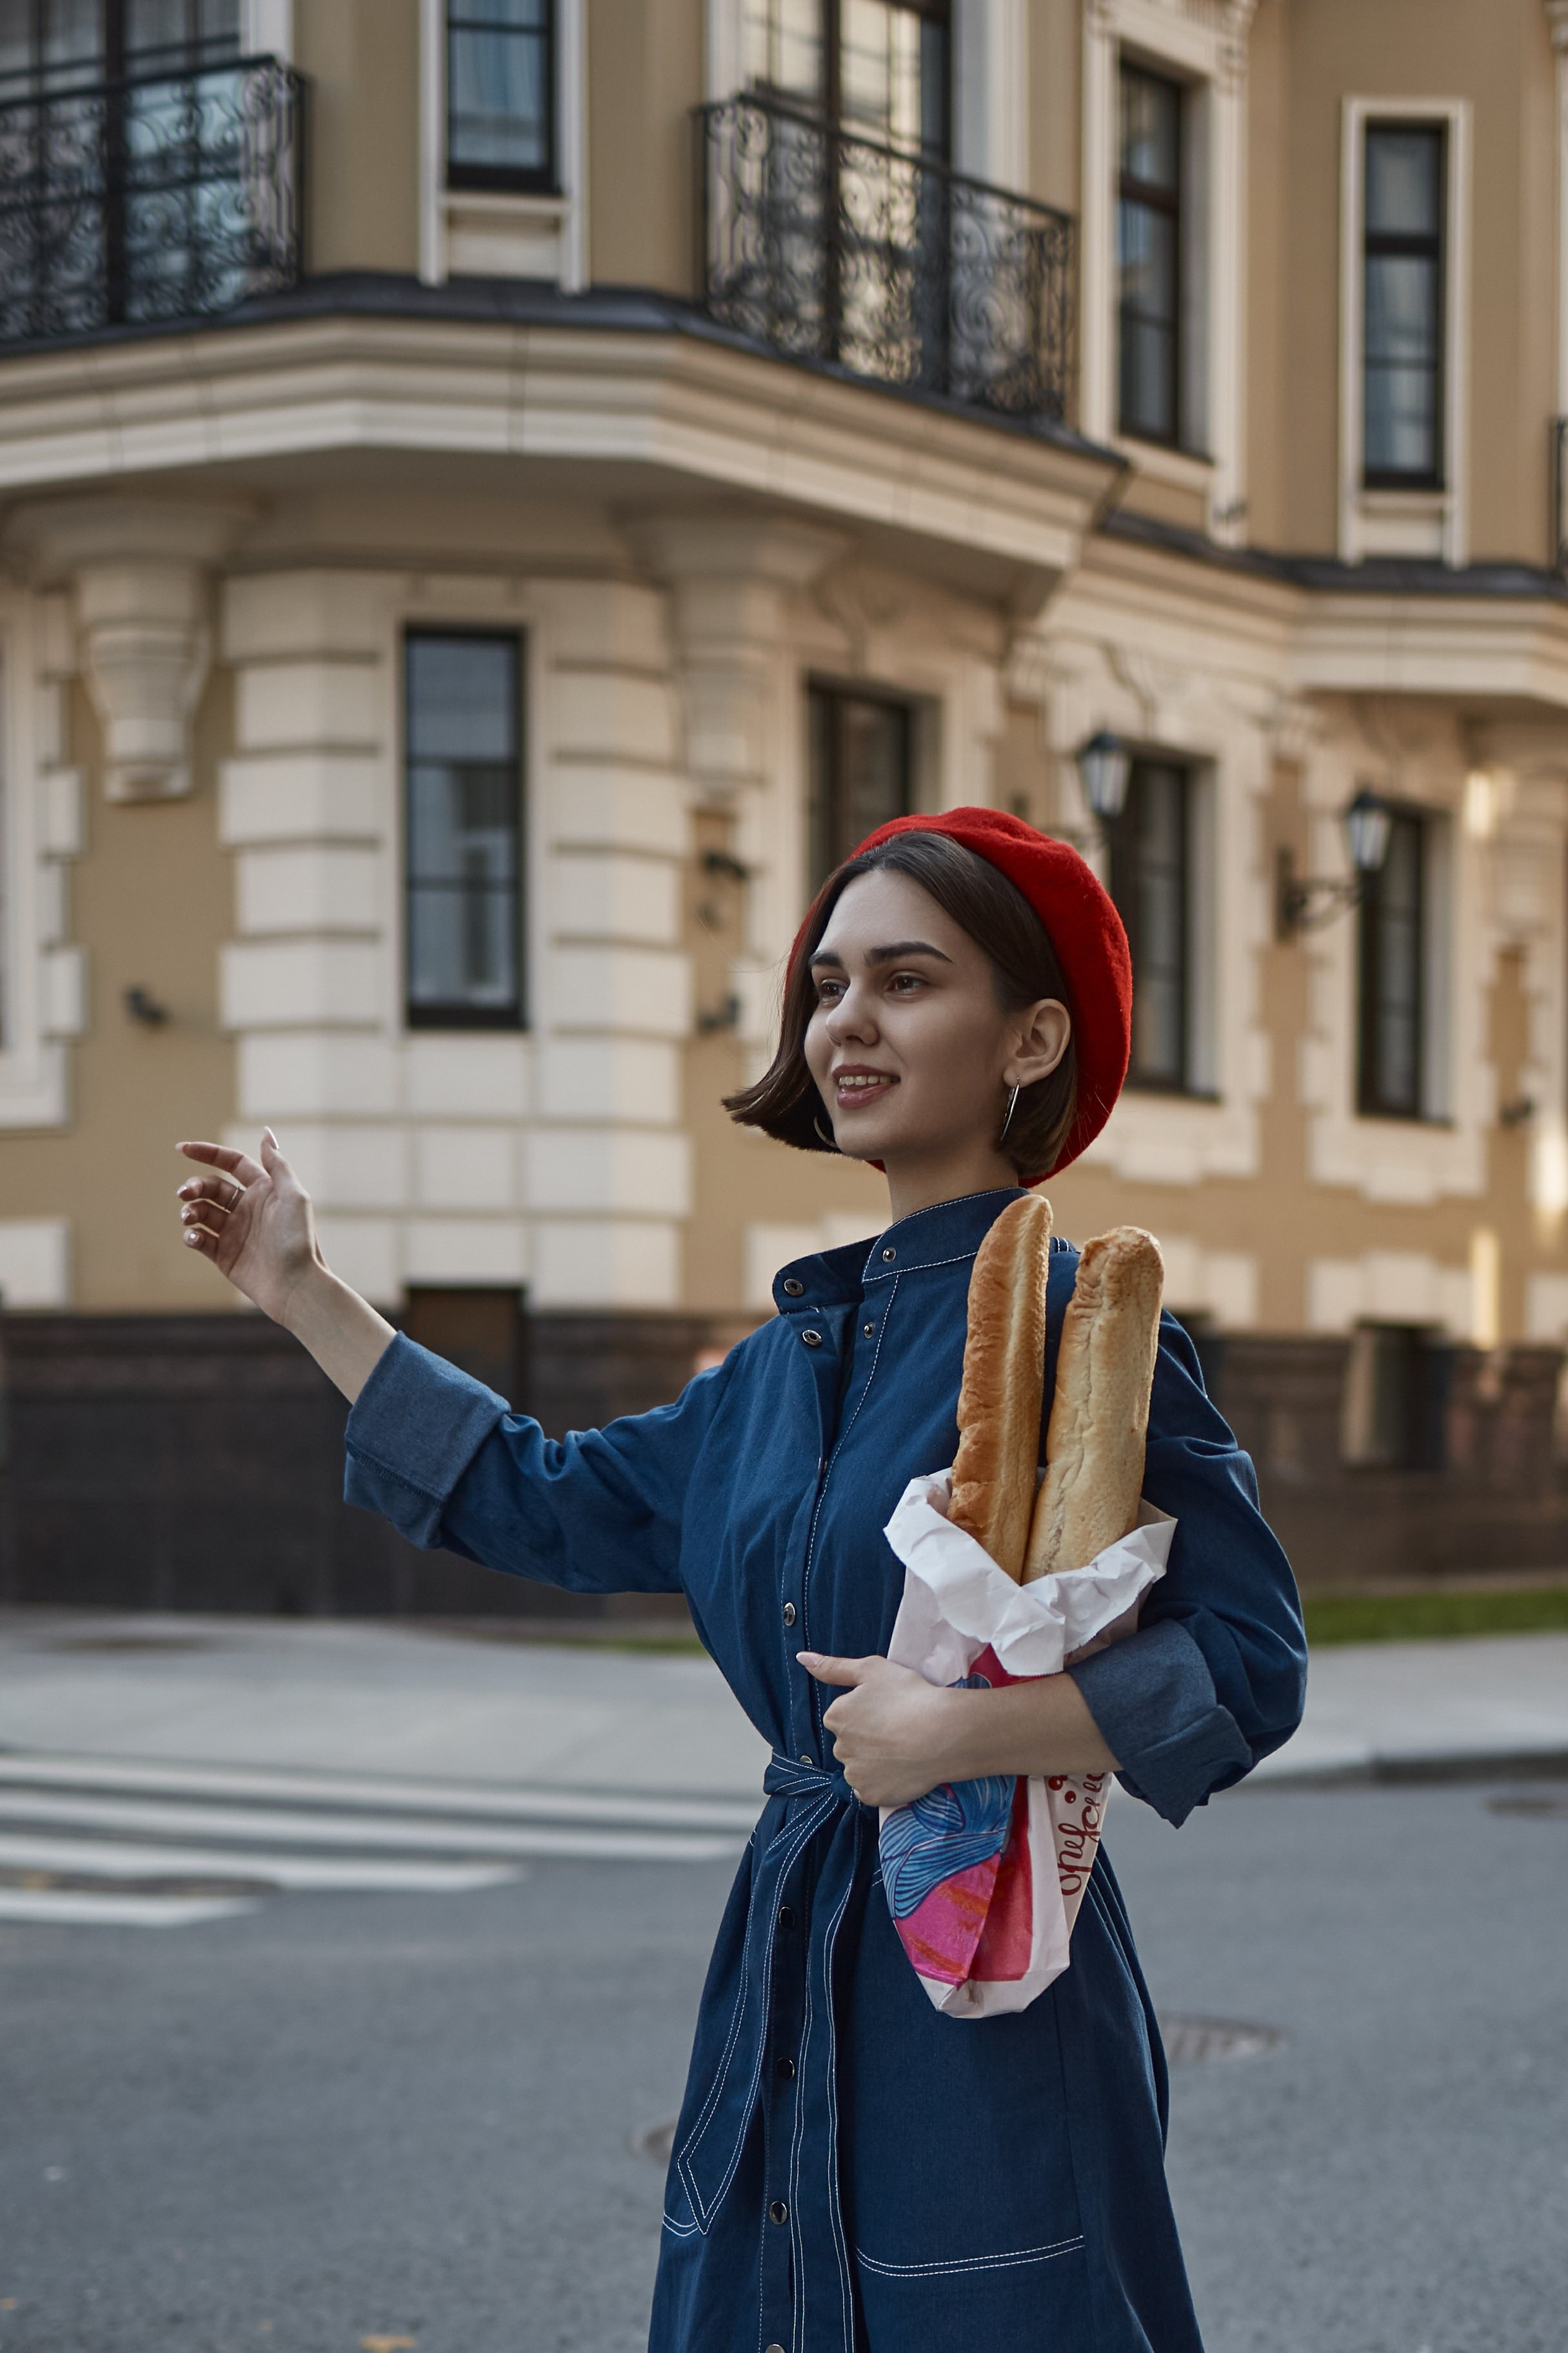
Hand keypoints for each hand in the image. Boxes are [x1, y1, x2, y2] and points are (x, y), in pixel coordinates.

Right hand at [175, 1131, 322, 1324]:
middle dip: (194, 1186)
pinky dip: (191, 1235)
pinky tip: (195, 1237)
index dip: (208, 1153)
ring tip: (189, 1218)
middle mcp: (248, 1209)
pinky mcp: (224, 1255)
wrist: (296, 1286)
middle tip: (183, 1194)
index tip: (182, 1149)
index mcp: (264, 1191)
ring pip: (201, 1212)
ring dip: (190, 1210)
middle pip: (211, 1187)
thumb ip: (277, 1165)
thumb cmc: (298, 1240)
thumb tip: (266, 1133)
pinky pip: (200, 1239)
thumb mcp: (294, 1196)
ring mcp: (235, 1232)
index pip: (232, 1164)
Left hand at [799, 1652, 962, 1808]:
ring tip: (905, 1750)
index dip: (867, 1713)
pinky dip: (884, 1783)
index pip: (843, 1717)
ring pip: (860, 1768)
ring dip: (875, 1763)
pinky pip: (872, 1789)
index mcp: (836, 1717)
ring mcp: (855, 1775)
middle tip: (899, 1730)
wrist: (943, 1734)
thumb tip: (802, 1659)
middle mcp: (839, 1748)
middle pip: (850, 1744)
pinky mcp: (871, 1796)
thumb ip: (834, 1667)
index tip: (889, 1711)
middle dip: (868, 1739)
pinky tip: (903, 1769)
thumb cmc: (910, 1696)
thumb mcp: (872, 1669)